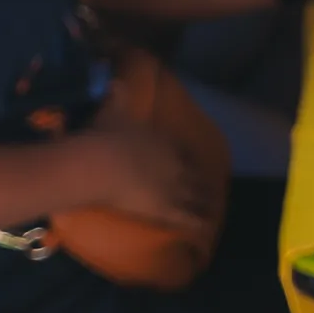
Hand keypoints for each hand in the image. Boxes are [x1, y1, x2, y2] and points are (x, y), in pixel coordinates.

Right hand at [75, 109, 220, 224]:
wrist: (101, 164)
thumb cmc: (105, 137)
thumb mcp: (113, 111)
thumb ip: (118, 95)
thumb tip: (116, 81)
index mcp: (166, 143)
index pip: (184, 153)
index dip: (189, 161)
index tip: (192, 165)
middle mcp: (176, 165)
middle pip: (196, 177)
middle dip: (202, 185)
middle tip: (209, 191)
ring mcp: (175, 189)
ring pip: (197, 199)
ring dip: (205, 205)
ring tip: (212, 213)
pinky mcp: (168, 210)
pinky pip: (188, 220)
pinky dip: (198, 225)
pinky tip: (205, 231)